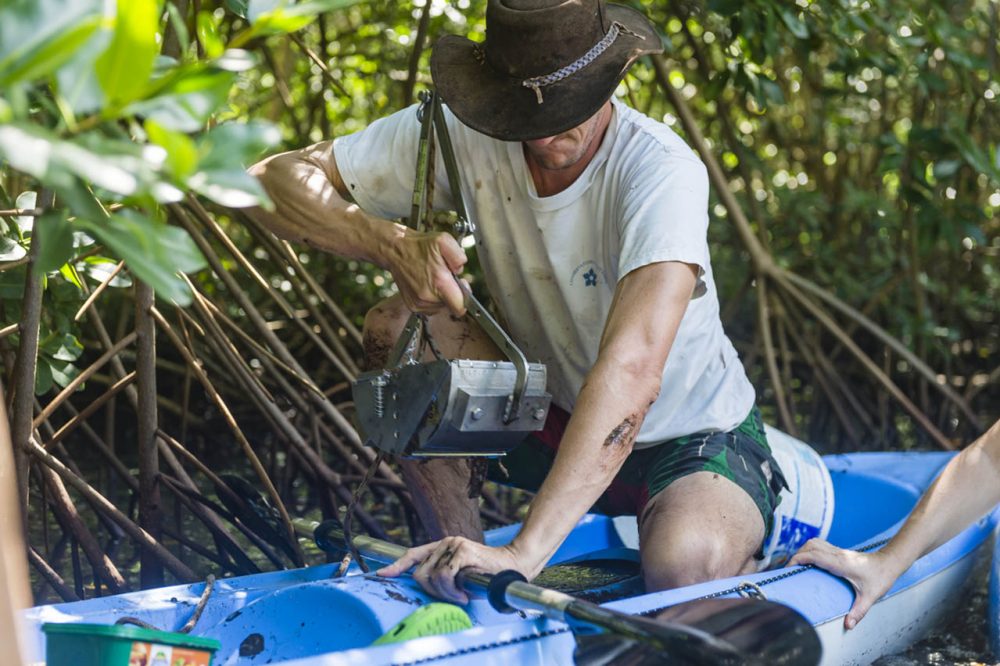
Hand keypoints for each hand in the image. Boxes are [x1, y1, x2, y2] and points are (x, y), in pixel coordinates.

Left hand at [376, 536, 528, 603]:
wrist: (512, 566)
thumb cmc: (486, 576)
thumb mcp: (460, 576)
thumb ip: (443, 577)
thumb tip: (424, 586)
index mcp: (442, 546)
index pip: (413, 554)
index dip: (397, 566)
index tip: (382, 575)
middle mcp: (445, 542)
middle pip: (420, 573)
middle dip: (432, 591)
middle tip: (452, 597)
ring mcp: (454, 545)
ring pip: (432, 577)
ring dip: (446, 593)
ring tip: (461, 594)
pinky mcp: (463, 550)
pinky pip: (445, 576)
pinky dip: (452, 590)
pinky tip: (464, 593)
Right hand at [384, 228, 467, 315]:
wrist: (396, 250)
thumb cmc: (419, 246)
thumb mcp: (444, 241)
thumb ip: (459, 257)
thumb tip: (461, 270)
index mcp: (439, 282)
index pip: (460, 307)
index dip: (464, 297)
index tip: (460, 284)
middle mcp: (428, 297)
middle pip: (452, 306)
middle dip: (452, 293)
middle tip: (445, 277)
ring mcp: (419, 303)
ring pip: (441, 308)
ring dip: (442, 296)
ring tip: (434, 279)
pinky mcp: (413, 306)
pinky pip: (431, 308)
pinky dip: (432, 299)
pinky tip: (427, 285)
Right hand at [789, 539, 906, 629]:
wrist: (890, 563)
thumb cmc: (880, 578)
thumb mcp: (870, 597)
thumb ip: (858, 611)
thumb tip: (848, 625)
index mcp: (840, 563)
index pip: (812, 555)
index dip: (797, 559)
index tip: (788, 568)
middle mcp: (837, 554)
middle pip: (809, 546)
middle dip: (796, 555)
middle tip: (790, 569)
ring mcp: (838, 551)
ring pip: (813, 542)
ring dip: (803, 550)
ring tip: (797, 564)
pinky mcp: (840, 551)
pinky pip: (819, 545)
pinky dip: (810, 550)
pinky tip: (810, 561)